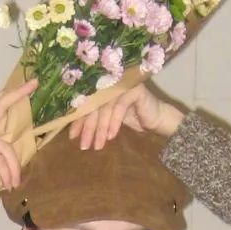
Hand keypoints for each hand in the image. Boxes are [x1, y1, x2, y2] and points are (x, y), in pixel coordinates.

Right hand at [0, 78, 36, 203]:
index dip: (14, 93)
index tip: (32, 83)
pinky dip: (5, 174)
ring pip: (6, 148)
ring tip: (14, 184)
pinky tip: (7, 184)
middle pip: (0, 107)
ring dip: (14, 169)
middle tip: (36, 83)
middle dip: (18, 94)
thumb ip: (0, 152)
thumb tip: (19, 155)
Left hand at [68, 82, 182, 150]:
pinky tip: (111, 136)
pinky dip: (114, 123)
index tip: (73, 137)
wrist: (157, 119)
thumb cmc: (133, 118)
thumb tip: (74, 133)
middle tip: (84, 145)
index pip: (86, 104)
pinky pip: (120, 107)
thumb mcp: (109, 120)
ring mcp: (122, 85)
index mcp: (102, 88)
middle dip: (89, 128)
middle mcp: (110, 84)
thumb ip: (95, 120)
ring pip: (106, 108)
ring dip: (101, 129)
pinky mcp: (134, 89)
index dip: (78, 120)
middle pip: (94, 106)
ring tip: (98, 145)